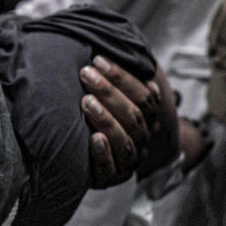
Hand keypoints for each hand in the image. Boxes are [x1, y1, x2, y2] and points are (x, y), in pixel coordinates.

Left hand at [80, 58, 179, 187]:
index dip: (123, 77)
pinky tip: (93, 139)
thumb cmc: (93, 116)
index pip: (145, 97)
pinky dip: (103, 153)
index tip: (98, 60)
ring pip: (125, 141)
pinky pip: (110, 169)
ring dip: (106, 119)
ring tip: (85, 102)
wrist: (79, 157)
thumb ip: (116, 77)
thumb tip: (114, 47)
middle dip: (110, 92)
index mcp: (145, 119)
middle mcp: (140, 140)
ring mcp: (126, 161)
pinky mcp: (108, 178)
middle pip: (134, 116)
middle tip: (85, 74)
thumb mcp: (107, 95)